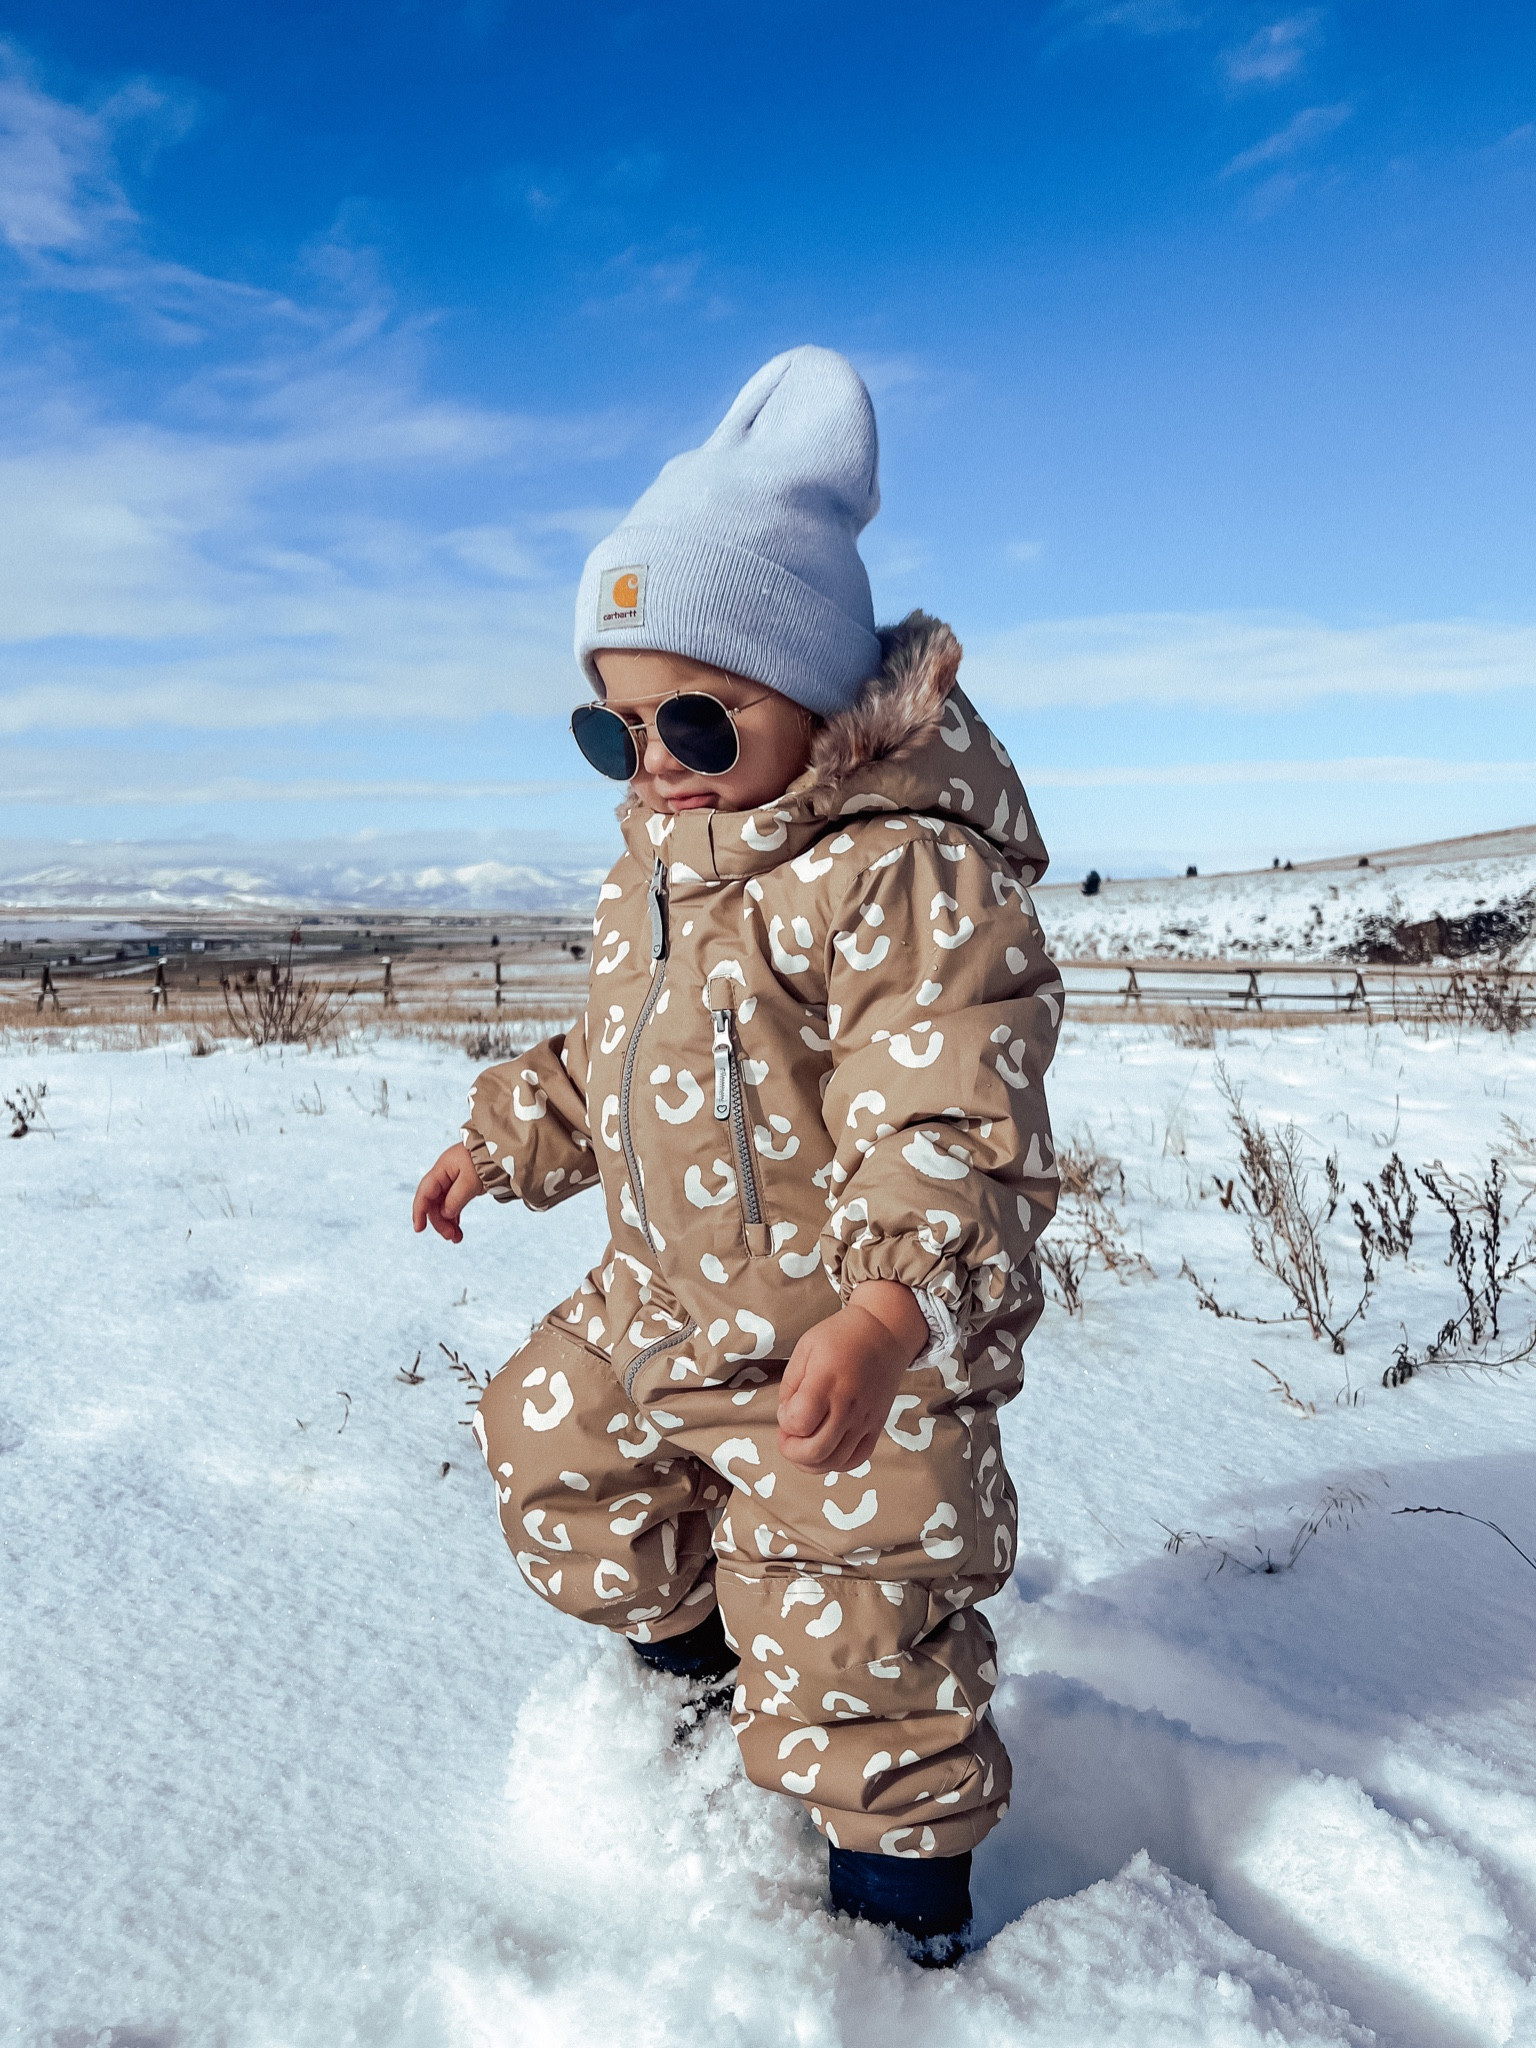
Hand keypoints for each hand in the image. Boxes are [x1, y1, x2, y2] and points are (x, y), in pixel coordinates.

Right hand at [412, 1143, 483, 1243]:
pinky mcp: (461, 1186)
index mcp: (442, 1169)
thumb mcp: (471, 1181)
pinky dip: (454, 1217)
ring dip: (447, 1222)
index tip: (419, 1229)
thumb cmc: (485, 1160)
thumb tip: (445, 1214)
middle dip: (440, 1222)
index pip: (425, 1193)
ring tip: (457, 1239)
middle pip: (434, 1203)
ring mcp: (452, 1181)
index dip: (419, 1212)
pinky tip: (457, 1230)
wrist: (502, 1150)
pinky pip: (453, 1205)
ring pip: (443, 1206)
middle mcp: (443, 1175)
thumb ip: (456, 1198)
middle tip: (451, 1237)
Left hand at [776, 1280, 928, 1474]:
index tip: (786, 1410)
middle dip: (791, 1451)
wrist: (884, 1333)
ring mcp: (865, 1419)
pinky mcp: (876, 1426)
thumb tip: (786, 1417)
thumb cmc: (841, 1337)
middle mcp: (848, 1405)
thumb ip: (790, 1384)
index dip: (784, 1423)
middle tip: (787, 1437)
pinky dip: (836, 1464)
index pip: (799, 1422)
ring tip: (803, 1446)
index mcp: (826, 1382)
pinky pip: (857, 1459)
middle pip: (816, 1451)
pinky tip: (826, 1451)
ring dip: (811, 1462)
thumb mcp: (805, 1348)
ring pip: (835, 1462)